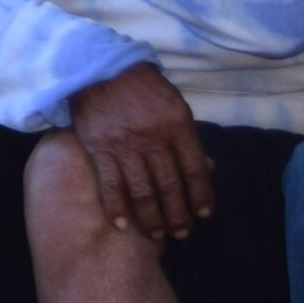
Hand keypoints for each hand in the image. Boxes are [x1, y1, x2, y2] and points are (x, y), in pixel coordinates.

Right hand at [68, 63, 214, 240]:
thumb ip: (187, 137)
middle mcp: (153, 137)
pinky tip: (123, 224)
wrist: (98, 68)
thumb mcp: (174, 104)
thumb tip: (205, 169)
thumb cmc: (142, 87)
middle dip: (178, 213)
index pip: (194, 169)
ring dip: (152, 217)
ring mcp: (124, 144)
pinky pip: (110, 183)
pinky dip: (116, 206)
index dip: (201, 195)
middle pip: (170, 185)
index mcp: (177, 124)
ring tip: (157, 234)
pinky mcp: (98, 147)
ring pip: (142, 189)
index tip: (203, 214)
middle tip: (182, 233)